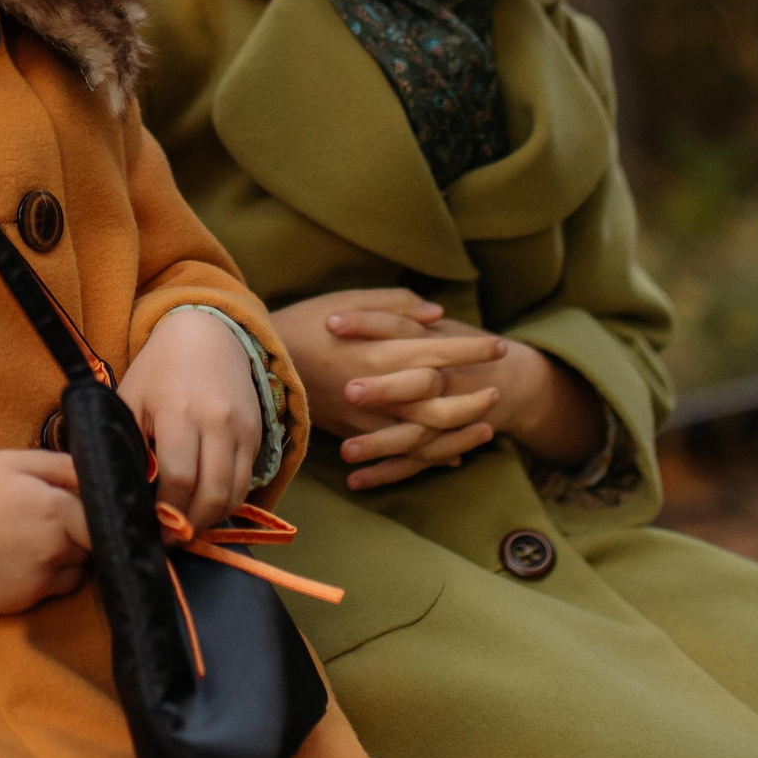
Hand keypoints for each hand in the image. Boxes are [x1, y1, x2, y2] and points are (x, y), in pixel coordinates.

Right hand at [0, 450, 88, 615]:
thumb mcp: (15, 461)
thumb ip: (64, 466)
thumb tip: (99, 474)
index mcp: (59, 510)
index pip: (104, 518)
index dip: (96, 510)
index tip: (83, 505)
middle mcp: (56, 550)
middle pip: (92, 546)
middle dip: (80, 533)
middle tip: (50, 519)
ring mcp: (40, 581)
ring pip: (75, 571)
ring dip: (65, 558)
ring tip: (31, 540)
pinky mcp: (22, 603)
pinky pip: (50, 590)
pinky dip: (43, 577)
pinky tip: (15, 559)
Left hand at [118, 308, 263, 530]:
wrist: (206, 333)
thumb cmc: (159, 369)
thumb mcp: (131, 399)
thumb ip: (130, 444)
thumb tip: (129, 494)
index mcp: (178, 414)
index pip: (178, 481)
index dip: (166, 515)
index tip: (153, 529)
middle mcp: (217, 423)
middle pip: (211, 494)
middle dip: (190, 524)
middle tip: (172, 537)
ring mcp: (242, 429)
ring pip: (234, 494)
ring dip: (212, 518)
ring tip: (189, 525)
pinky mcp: (256, 434)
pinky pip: (246, 481)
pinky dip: (228, 500)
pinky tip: (206, 504)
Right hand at [270, 289, 511, 490]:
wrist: (259, 363)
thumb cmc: (304, 323)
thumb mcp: (349, 301)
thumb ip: (396, 306)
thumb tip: (436, 314)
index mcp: (379, 351)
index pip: (439, 352)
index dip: (472, 350)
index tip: (498, 346)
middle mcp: (378, 389)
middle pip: (441, 404)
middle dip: (474, 396)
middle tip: (498, 388)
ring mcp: (366, 417)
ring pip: (426, 436)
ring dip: (461, 430)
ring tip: (487, 423)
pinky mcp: (354, 433)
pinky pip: (401, 453)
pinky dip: (431, 455)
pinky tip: (454, 453)